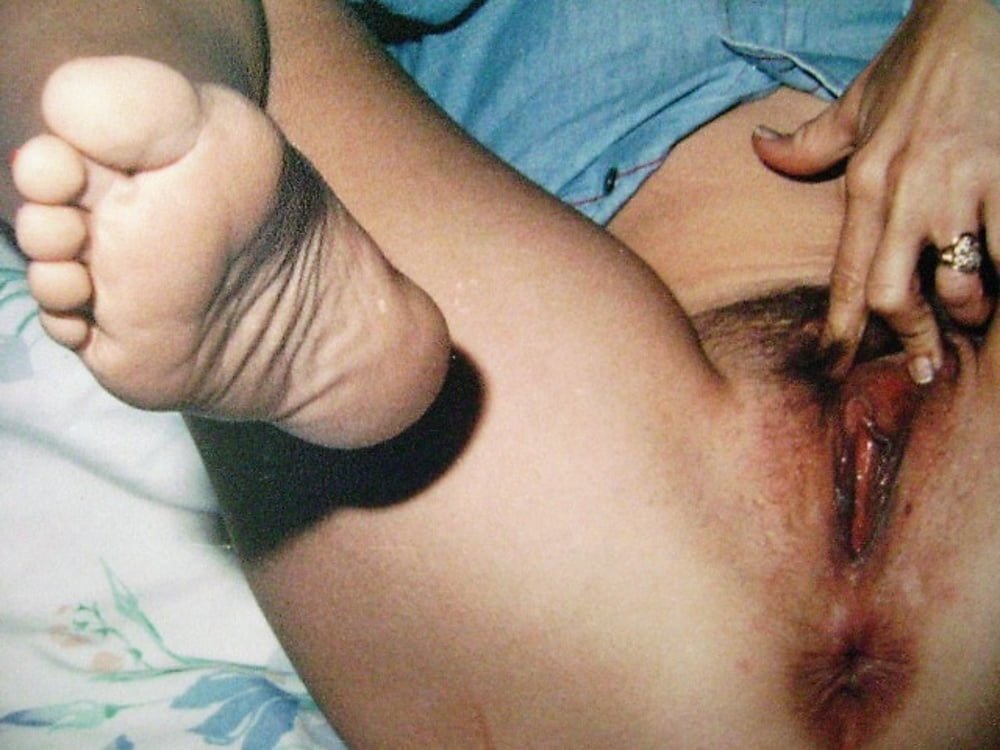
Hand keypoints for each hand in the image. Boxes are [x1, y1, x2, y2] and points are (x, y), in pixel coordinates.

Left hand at [752, 0, 999, 382]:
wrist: (974, 14)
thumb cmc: (915, 66)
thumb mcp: (854, 107)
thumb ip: (807, 144)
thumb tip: (758, 148)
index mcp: (865, 183)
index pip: (846, 274)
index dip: (841, 330)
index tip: (836, 369)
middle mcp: (906, 192)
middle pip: (895, 293)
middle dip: (911, 337)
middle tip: (924, 363)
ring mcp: (961, 186)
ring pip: (960, 281)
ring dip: (968, 308)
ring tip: (973, 314)